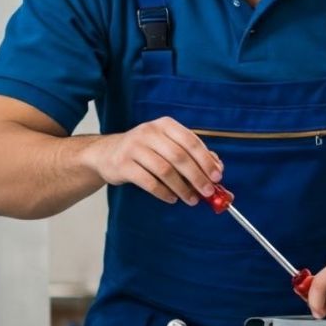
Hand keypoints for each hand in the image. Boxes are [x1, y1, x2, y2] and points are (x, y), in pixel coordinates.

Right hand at [87, 117, 223, 205]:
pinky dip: (163, 192)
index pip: (190, 141)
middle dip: (197, 177)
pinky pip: (148, 182)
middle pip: (179, 156)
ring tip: (191, 200)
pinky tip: (171, 198)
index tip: (217, 177)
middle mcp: (149, 132)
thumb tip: (217, 169)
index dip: (206, 160)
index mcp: (164, 125)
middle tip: (208, 192)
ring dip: (182, 188)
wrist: (107, 153)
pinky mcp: (123, 164)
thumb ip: (192, 155)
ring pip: (164, 170)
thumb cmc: (145, 151)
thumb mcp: (167, 145)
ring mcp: (134, 148)